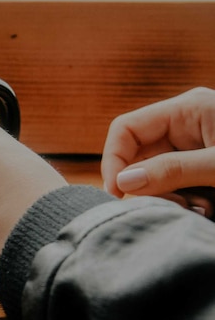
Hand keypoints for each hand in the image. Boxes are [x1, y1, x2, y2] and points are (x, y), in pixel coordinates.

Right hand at [101, 87, 214, 215]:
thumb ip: (172, 170)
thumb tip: (122, 182)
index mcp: (187, 110)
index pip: (126, 129)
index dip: (113, 160)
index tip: (117, 193)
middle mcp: (186, 125)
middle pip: (138, 156)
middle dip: (147, 186)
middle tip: (172, 207)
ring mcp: (194, 146)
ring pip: (155, 176)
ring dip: (169, 198)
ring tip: (200, 209)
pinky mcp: (202, 167)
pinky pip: (176, 185)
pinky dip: (184, 201)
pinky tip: (206, 208)